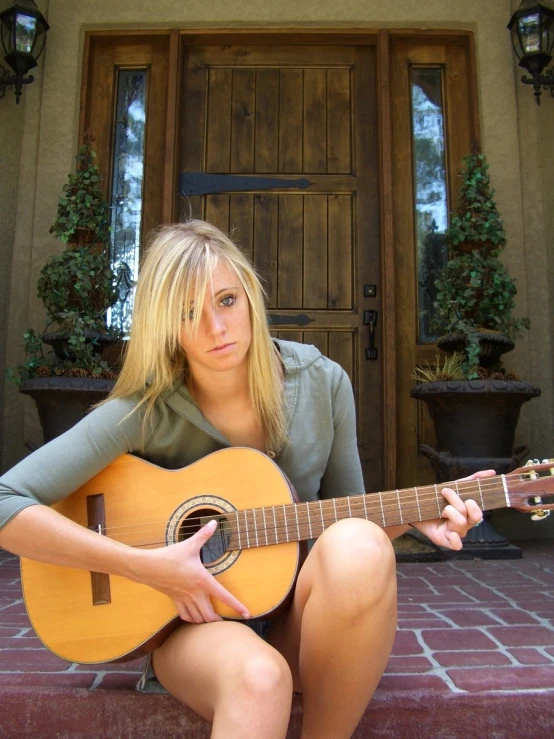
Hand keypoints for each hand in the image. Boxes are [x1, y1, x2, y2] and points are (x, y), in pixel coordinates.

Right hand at [132, 520, 249, 623]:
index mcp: (202, 580)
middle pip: (210, 616)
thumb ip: (203, 534)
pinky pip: (185, 615)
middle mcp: (195, 593)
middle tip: (225, 621)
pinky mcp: (174, 600)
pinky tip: (194, 616)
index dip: (237, 606)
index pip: (224, 596)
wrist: (148, 567)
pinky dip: (191, 618)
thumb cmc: (170, 556)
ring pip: (198, 618)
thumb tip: (213, 522)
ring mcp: (184, 598)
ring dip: (205, 621)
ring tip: (211, 620)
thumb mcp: (189, 545)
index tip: (247, 614)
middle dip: (218, 621)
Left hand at [410, 470, 494, 549]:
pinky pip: (457, 545)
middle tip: (446, 493)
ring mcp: (455, 533)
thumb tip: (492, 472)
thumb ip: (473, 479)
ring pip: (460, 524)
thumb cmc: (438, 499)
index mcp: (468, 514)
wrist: (415, 507)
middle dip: (458, 503)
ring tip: (440, 509)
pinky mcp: (445, 540)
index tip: (461, 496)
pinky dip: (454, 538)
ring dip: (449, 511)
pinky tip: (448, 532)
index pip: (478, 513)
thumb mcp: (455, 486)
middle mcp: (464, 525)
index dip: (472, 505)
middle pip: (472, 518)